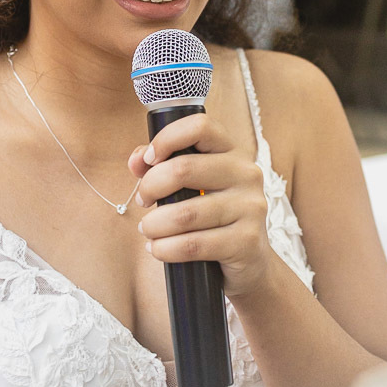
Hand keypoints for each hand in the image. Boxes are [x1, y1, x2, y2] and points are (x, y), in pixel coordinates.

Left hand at [128, 114, 272, 298]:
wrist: (250, 260)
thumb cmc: (214, 217)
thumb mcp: (194, 186)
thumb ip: (163, 166)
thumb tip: (136, 161)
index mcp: (232, 152)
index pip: (200, 127)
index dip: (166, 139)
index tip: (149, 160)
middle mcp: (246, 174)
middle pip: (183, 168)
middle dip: (150, 186)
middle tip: (143, 199)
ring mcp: (250, 207)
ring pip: (184, 213)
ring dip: (154, 224)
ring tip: (147, 229)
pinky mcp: (245, 241)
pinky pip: (193, 245)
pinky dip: (165, 249)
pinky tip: (159, 248)